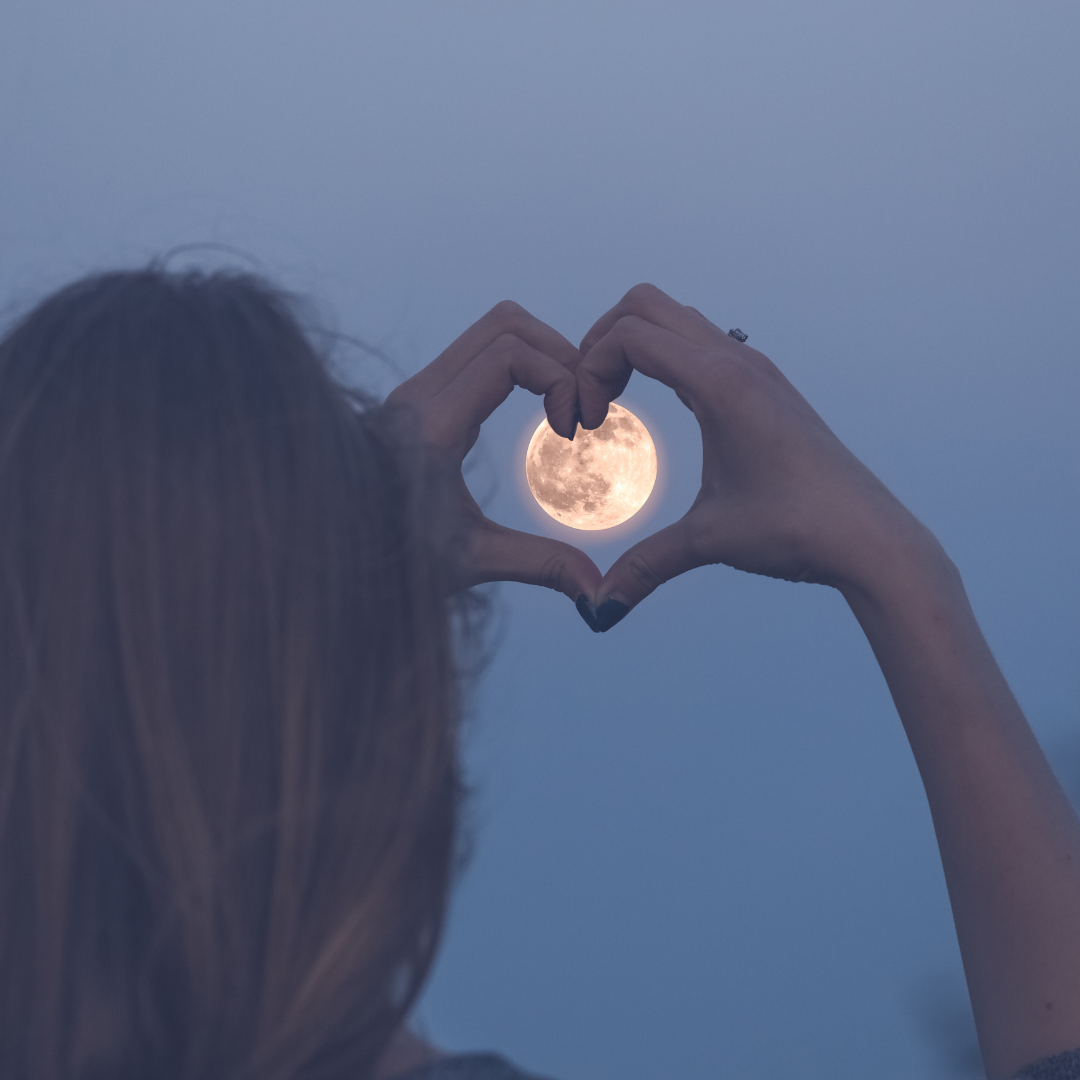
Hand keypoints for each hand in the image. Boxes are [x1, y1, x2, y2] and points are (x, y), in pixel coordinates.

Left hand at [384, 301, 601, 600]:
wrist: (332, 552)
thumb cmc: (391, 560)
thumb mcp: (471, 561)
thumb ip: (540, 565)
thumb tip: (596, 592)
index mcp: (431, 428)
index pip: (510, 354)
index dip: (559, 377)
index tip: (573, 428)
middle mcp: (417, 397)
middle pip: (505, 324)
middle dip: (557, 353)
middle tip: (580, 405)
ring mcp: (414, 392)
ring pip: (489, 331)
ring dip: (538, 353)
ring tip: (563, 403)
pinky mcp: (417, 399)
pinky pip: (476, 353)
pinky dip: (517, 363)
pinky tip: (535, 408)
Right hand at [574, 284, 931, 629]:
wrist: (871, 537)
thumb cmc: (798, 529)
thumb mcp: (709, 541)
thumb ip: (645, 566)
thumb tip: (599, 608)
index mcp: (720, 382)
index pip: (629, 335)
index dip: (588, 369)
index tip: (585, 422)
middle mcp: (738, 361)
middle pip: (645, 304)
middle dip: (601, 341)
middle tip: (588, 396)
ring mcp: (755, 367)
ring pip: (675, 317)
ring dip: (634, 344)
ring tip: (615, 397)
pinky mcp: (766, 385)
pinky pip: (700, 342)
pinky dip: (665, 356)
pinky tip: (663, 405)